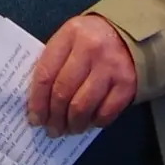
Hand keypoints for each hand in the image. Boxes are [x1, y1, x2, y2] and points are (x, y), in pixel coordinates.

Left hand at [29, 13, 138, 136]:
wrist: (129, 35)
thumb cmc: (91, 39)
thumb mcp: (70, 40)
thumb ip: (54, 63)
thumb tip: (37, 103)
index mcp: (70, 35)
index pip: (45, 74)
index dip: (37, 101)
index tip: (34, 119)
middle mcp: (91, 49)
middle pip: (63, 92)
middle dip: (54, 117)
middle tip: (52, 130)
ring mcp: (111, 66)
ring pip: (83, 105)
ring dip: (73, 124)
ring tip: (68, 130)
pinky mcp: (128, 83)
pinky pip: (106, 111)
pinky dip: (95, 122)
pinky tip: (89, 123)